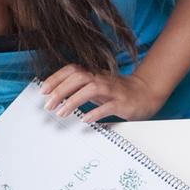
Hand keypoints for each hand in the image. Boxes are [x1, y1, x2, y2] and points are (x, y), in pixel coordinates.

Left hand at [40, 65, 163, 122]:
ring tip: (61, 113)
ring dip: (73, 100)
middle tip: (48, 105)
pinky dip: (95, 113)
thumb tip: (57, 94)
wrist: (145, 93)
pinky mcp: (122, 103)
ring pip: (90, 89)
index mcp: (94, 74)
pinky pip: (107, 106)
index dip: (56, 78)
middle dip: (60, 90)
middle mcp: (101, 79)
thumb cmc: (117, 92)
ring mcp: (112, 90)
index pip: (71, 70)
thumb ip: (79, 88)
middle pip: (78, 77)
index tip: (44, 91)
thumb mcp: (96, 86)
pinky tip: (85, 120)